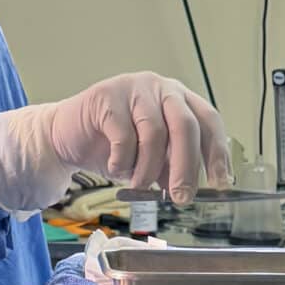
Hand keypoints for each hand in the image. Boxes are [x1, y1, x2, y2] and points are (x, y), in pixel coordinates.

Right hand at [0, 73, 229, 214]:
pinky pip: (123, 135)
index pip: (208, 121)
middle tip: (181, 197)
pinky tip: (115, 168)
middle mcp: (160, 87)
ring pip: (154, 132)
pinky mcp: (106, 96)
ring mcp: (133, 88)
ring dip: (148, 168)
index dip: (217, 153)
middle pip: (185, 126)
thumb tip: (188, 189)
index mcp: (178, 99)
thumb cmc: (111, 145)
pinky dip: (122, 160)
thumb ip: (169, 166)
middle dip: (186, 166)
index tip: (220, 184)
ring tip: (138, 185)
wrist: (65, 135)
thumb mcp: (148, 158)